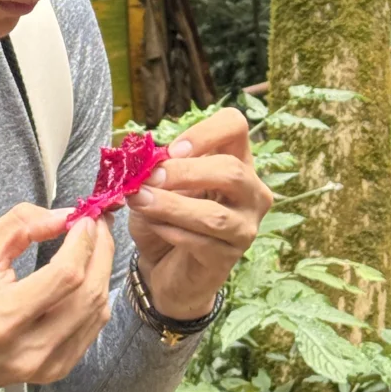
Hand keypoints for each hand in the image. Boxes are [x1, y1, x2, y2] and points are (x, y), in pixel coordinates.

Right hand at [0, 204, 114, 391]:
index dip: (83, 242)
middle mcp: (29, 349)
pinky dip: (93, 299)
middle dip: (100, 252)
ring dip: (101, 274)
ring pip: (95, 314)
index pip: (66, 276)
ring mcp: (43, 366)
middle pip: (88, 296)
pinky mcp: (51, 371)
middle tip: (97, 224)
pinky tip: (86, 277)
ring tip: (94, 244)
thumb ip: (18, 228)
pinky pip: (88, 332)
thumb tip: (62, 216)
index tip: (84, 217)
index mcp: (4, 318)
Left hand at [125, 108, 272, 320]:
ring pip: (215, 215)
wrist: (163, 264)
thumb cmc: (164, 214)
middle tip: (150, 177)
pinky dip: (171, 231)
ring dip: (171, 206)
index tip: (171, 149)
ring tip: (139, 200)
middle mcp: (251, 191)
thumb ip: (157, 169)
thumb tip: (146, 163)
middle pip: (232, 171)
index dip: (204, 132)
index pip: (234, 126)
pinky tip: (152, 226)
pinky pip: (202, 242)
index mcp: (235, 159)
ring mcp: (245, 227)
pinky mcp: (229, 257)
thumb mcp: (158, 184)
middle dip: (185, 172)